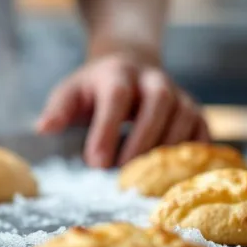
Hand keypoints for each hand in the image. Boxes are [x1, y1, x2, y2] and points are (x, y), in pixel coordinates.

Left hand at [35, 52, 208, 167]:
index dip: (107, 130)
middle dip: (141, 141)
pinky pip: (203, 132)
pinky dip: (193, 156)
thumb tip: (43, 129)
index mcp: (118, 73)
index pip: (116, 97)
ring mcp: (179, 95)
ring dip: (166, 152)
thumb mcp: (71, 91)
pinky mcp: (196, 113)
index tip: (95, 163)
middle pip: (158, 104)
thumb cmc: (95, 87)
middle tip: (123, 174)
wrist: (131, 64)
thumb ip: (58, 109)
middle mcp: (154, 80)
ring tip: (146, 182)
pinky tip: (175, 178)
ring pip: (183, 118)